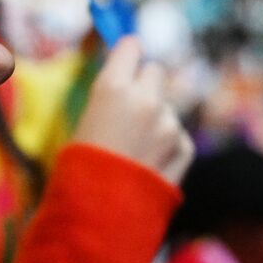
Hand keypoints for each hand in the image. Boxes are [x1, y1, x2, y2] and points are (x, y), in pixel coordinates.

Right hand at [71, 37, 194, 185]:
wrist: (99, 215)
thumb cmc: (79, 170)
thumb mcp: (85, 123)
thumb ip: (111, 99)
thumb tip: (126, 84)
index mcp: (112, 88)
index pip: (131, 47)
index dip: (129, 54)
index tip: (128, 58)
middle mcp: (145, 99)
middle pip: (155, 72)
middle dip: (146, 84)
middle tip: (132, 107)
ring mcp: (169, 123)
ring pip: (168, 107)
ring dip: (158, 120)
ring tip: (137, 150)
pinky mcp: (183, 147)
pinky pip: (179, 134)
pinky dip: (170, 145)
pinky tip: (150, 163)